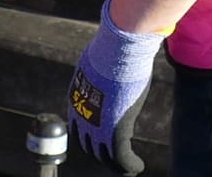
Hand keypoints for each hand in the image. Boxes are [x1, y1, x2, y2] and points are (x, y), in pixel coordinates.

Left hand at [68, 0, 162, 174]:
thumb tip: (110, 62)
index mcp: (75, 97)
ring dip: (117, 165)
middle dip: (101, 154)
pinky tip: (136, 167)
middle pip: (88, 145)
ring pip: (105, 156)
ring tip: (128, 167)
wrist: (119, 47)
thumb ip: (99, 72)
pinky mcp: (115, 131)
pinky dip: (129, 166)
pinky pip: (121, 159)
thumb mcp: (98, 61)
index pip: (77, 126)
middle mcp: (82, 114)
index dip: (88, 137)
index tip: (100, 142)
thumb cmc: (113, 48)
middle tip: (115, 159)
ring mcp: (97, 124)